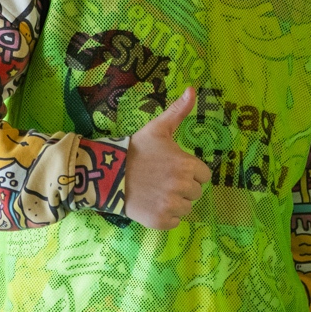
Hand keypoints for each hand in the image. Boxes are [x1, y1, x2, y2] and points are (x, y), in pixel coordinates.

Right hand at [121, 88, 209, 228]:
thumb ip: (179, 111)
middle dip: (183, 187)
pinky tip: (152, 204)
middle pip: (196, 192)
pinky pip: (174, 222)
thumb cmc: (136, 150)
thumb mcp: (158, 128)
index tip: (173, 169)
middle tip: (162, 180)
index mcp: (188, 165)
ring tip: (156, 192)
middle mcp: (183, 186)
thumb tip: (192, 89)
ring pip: (186, 208)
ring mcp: (171, 205)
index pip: (204, 175)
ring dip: (175, 202)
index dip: (190, 172)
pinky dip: (166, 217)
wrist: (106, 173)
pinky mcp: (159, 221)